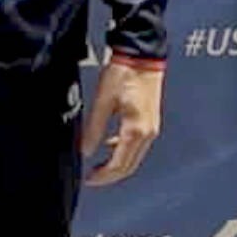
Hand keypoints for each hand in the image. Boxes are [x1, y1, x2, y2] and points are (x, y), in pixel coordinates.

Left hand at [80, 59, 162, 186]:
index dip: (103, 176)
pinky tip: (109, 144)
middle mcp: (147, 133)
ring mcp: (151, 127)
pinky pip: (136, 144)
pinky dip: (122, 150)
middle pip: (129, 165)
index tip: (88, 180)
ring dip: (116, 164)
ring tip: (97, 164)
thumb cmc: (124, 74)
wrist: (142, 56)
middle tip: (91, 177)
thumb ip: (94, 128)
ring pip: (134, 156)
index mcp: (136, 130)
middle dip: (110, 175)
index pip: (119, 165)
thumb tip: (85, 149)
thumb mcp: (103, 101)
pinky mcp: (150, 121)